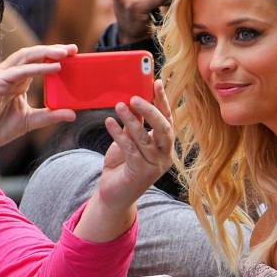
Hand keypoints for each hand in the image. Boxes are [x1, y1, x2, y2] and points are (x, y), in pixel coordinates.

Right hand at [0, 44, 77, 152]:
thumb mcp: (29, 121)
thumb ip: (50, 116)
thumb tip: (73, 114)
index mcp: (16, 81)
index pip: (38, 63)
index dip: (54, 57)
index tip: (74, 56)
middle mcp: (9, 74)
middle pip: (34, 55)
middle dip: (54, 50)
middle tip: (74, 49)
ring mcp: (1, 76)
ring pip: (27, 57)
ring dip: (47, 53)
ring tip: (65, 53)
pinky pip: (20, 71)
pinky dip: (38, 68)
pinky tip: (54, 67)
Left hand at [97, 79, 173, 212]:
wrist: (114, 193)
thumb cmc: (122, 165)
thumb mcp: (129, 140)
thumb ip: (134, 124)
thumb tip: (132, 100)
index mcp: (164, 144)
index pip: (167, 119)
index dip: (162, 100)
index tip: (156, 82)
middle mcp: (164, 155)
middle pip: (164, 129)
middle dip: (150, 111)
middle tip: (134, 97)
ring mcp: (154, 166)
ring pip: (144, 138)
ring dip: (131, 120)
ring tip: (119, 105)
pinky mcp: (140, 174)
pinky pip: (130, 150)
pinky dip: (119, 134)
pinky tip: (109, 122)